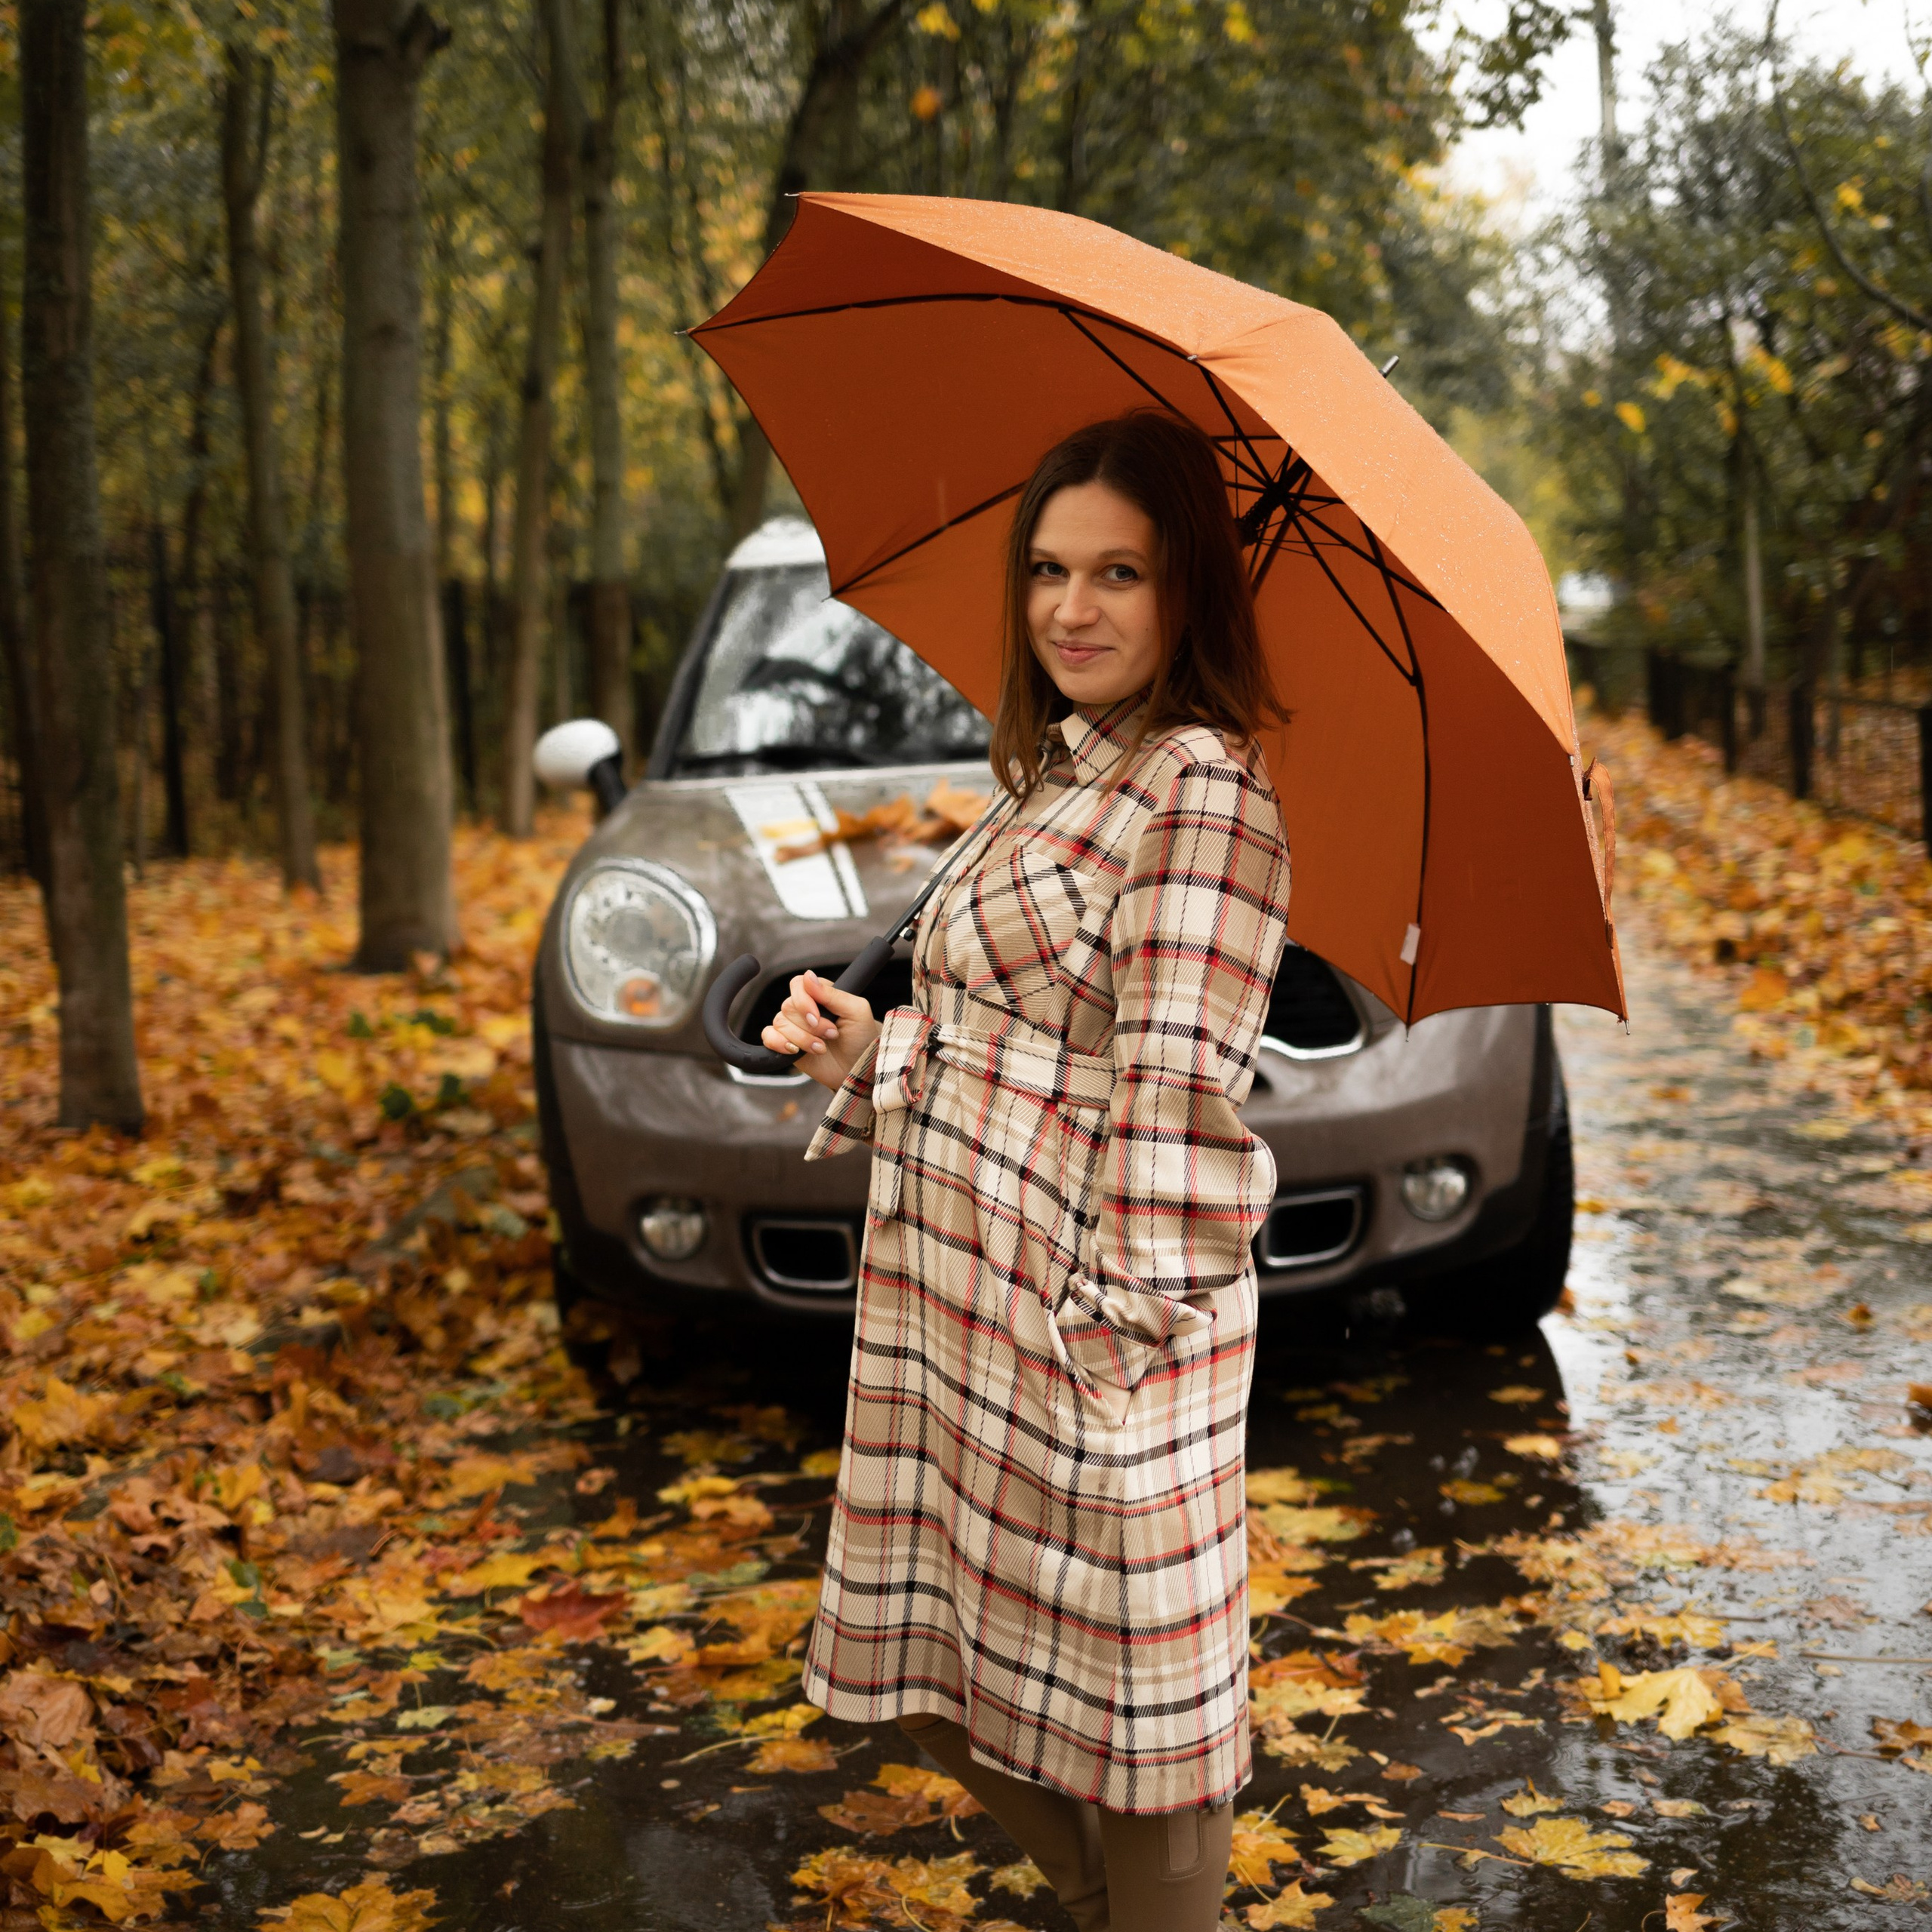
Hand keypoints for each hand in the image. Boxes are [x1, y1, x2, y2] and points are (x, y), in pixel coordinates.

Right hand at [761, 970, 881, 1092]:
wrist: (860, 1069)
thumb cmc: (863, 1038)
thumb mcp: (856, 1011)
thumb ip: (832, 994)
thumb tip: (808, 975)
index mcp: (820, 994)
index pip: (798, 985)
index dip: (804, 1001)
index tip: (817, 1017)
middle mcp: (804, 1008)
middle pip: (788, 1006)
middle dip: (810, 1026)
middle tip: (831, 1035)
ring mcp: (795, 1027)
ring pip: (780, 1023)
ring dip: (802, 1039)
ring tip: (821, 1048)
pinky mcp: (787, 1045)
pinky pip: (768, 1036)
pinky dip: (779, 1043)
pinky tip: (796, 1051)